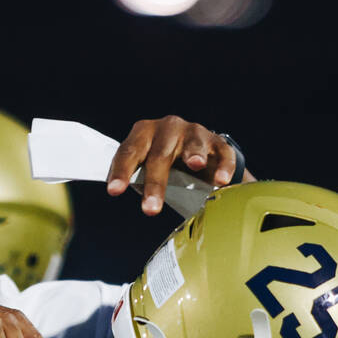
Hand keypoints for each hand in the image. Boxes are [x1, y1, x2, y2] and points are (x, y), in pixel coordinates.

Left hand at [106, 116, 248, 214]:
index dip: (121, 171)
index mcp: (144, 133)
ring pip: (193, 144)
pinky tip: (221, 180)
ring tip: (195, 165)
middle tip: (151, 210)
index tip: (114, 191)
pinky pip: (223, 153)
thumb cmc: (163, 161)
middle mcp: (168, 128)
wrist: (195, 151)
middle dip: (156, 183)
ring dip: (194, 154)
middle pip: (160, 155)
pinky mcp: (218, 144)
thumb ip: (133, 174)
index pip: (129, 152)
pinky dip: (223, 166)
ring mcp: (195, 133)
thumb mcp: (144, 164)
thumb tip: (115, 189)